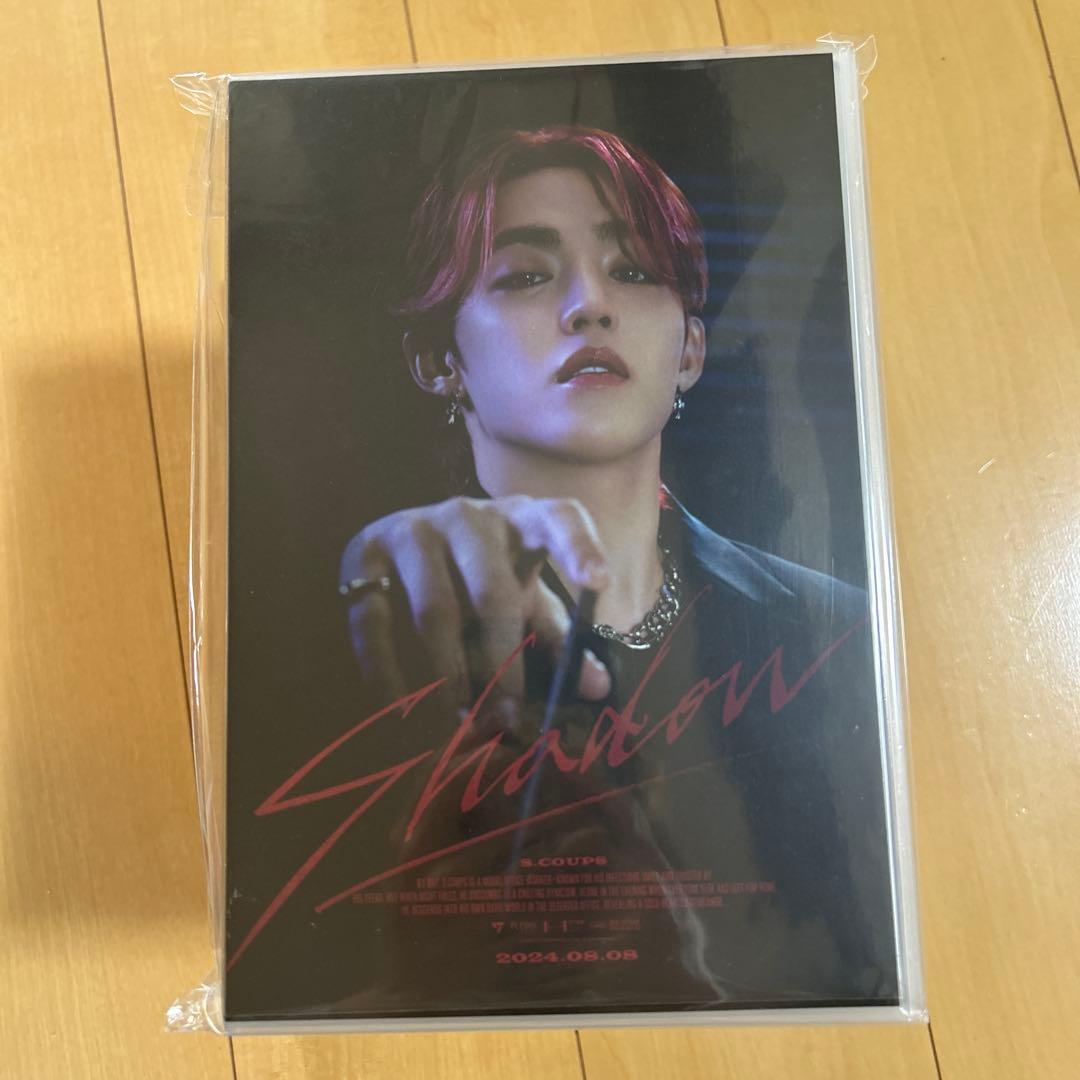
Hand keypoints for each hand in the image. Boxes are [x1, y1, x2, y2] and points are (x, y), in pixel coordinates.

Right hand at [339, 495, 611, 712]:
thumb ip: (561, 637)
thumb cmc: (486, 575)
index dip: (580, 547)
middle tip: (505, 717)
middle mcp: (469, 516)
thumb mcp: (526, 596)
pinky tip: (397, 703)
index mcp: (522, 518)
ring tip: (458, 718)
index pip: (560, 519)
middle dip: (501, 661)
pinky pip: (374, 616)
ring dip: (448, 673)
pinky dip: (385, 666)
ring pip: (434, 609)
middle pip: (492, 592)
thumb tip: (598, 688)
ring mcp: (414, 528)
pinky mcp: (365, 549)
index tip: (599, 583)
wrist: (406, 540)